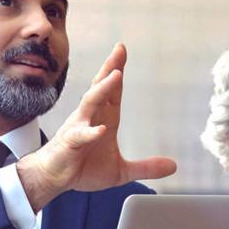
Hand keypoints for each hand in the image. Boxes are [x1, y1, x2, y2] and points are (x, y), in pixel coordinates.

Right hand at [16, 43, 175, 208]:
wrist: (55, 178)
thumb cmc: (83, 168)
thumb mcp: (121, 171)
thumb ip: (146, 167)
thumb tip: (173, 165)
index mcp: (104, 118)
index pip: (113, 91)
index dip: (117, 69)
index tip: (122, 50)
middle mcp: (91, 117)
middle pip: (101, 88)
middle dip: (110, 68)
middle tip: (119, 50)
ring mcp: (79, 128)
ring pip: (90, 102)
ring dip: (103, 89)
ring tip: (115, 76)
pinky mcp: (70, 143)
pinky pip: (80, 135)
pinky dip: (90, 132)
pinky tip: (100, 129)